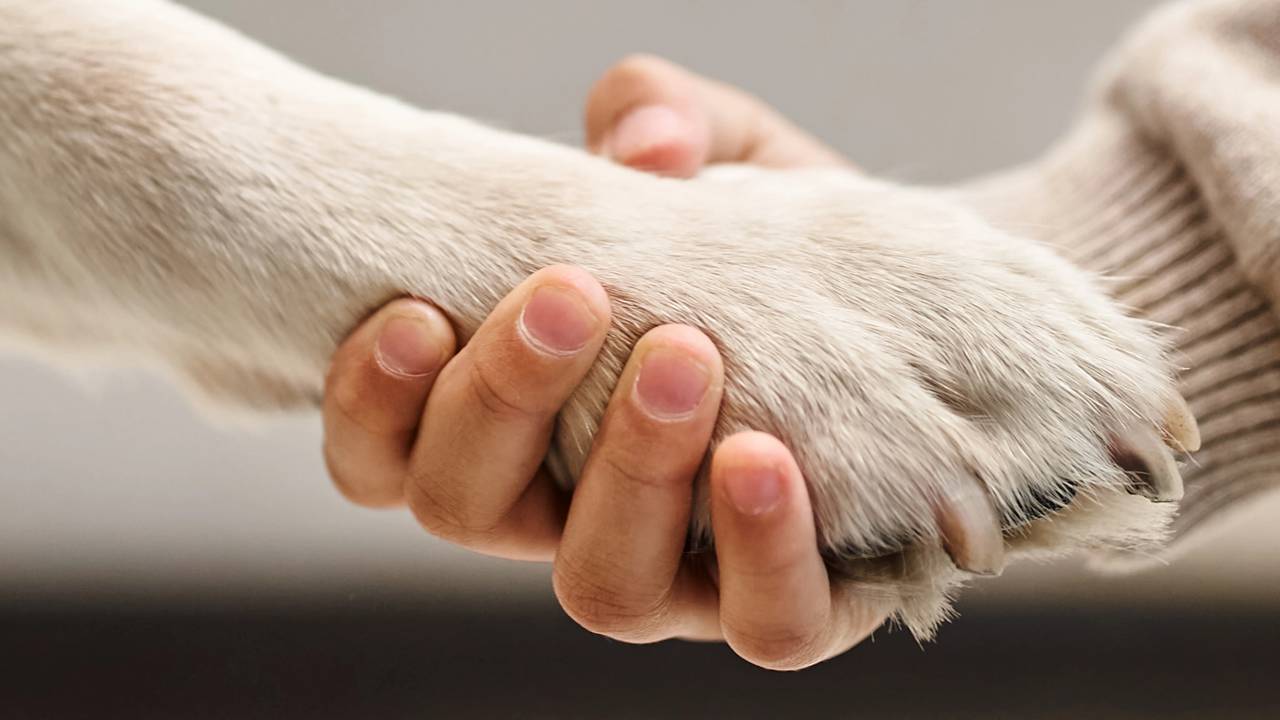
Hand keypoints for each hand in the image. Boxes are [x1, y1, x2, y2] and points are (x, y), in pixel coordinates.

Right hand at [321, 56, 883, 668]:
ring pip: (599, 585)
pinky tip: (761, 456)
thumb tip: (640, 144)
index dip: (372, 406)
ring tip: (684, 357)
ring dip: (627, 469)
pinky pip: (762, 624)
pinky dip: (756, 547)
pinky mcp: (786, 602)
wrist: (908, 311)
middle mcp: (569, 512)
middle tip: (572, 295)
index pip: (389, 459)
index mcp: (515, 425)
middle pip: (466, 512)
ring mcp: (676, 573)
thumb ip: (662, 118)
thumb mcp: (719, 154)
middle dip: (501, 401)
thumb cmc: (773, 245)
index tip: (417, 312)